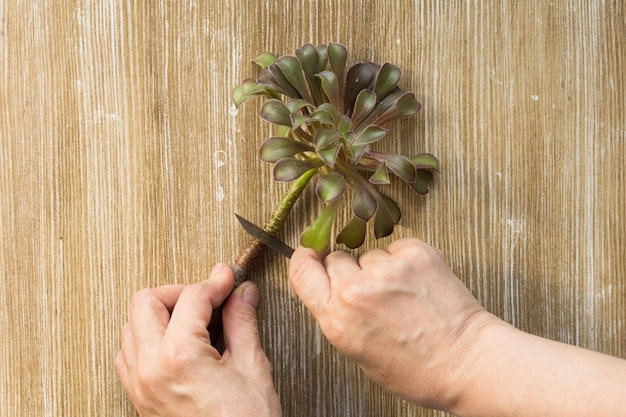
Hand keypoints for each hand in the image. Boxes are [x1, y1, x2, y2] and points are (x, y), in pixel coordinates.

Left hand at [114, 264, 281, 416]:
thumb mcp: (251, 368)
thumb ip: (242, 322)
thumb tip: (242, 295)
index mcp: (178, 357)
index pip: (191, 296)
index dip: (215, 282)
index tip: (228, 280)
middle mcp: (150, 369)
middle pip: (145, 301)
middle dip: (179, 292)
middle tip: (208, 297)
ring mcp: (140, 385)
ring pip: (131, 326)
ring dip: (160, 314)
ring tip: (193, 319)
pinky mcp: (140, 399)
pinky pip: (128, 355)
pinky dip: (148, 339)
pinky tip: (176, 343)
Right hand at [288, 237, 497, 410]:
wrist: (466, 361)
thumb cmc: (417, 368)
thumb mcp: (358, 351)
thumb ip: (338, 314)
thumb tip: (333, 284)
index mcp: (337, 319)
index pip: (301, 270)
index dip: (306, 258)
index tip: (313, 254)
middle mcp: (357, 291)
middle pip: (336, 258)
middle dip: (350, 271)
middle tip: (373, 291)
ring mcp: (387, 269)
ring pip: (369, 253)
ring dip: (381, 267)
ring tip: (403, 294)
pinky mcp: (415, 253)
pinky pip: (396, 247)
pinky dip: (405, 260)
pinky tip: (417, 284)